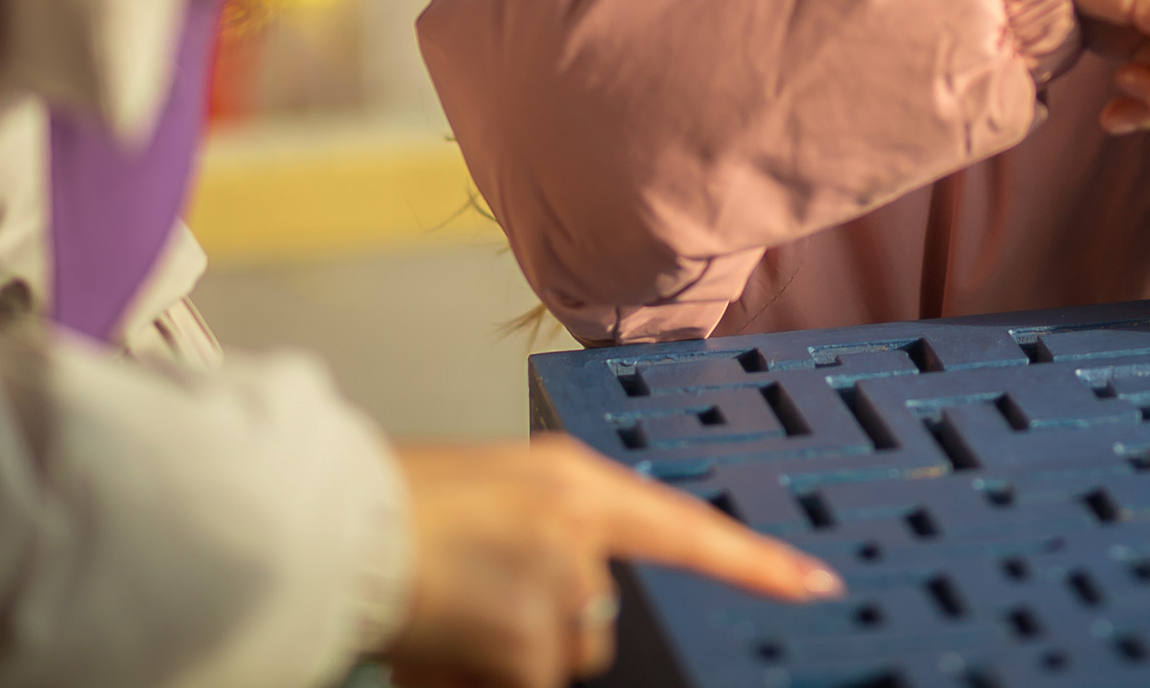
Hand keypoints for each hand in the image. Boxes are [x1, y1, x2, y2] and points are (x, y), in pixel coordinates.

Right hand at [384, 436, 840, 687]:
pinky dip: (478, 680)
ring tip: (442, 618)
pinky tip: (436, 646)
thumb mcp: (496, 494)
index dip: (757, 562)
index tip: (816, 584)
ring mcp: (563, 586)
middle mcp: (583, 529)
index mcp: (576, 481)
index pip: (688, 527)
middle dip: (545, 631)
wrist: (333, 523)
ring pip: (560, 658)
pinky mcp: (532, 641)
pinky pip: (525, 682)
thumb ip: (552, 537)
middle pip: (602, 619)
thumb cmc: (394, 505)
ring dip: (507, 659)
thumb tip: (568, 607)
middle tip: (471, 602)